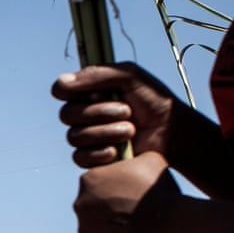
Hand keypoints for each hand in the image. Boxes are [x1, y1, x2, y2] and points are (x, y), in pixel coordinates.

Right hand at [52, 63, 175, 167]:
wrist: (173, 131)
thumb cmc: (154, 100)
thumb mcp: (130, 76)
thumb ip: (98, 74)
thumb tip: (62, 82)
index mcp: (88, 91)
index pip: (60, 90)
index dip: (71, 92)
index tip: (98, 92)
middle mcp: (83, 113)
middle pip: (67, 115)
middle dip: (99, 113)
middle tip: (127, 111)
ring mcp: (86, 137)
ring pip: (74, 137)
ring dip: (105, 132)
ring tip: (131, 130)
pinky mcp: (92, 158)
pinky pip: (79, 157)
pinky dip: (100, 153)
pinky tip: (118, 151)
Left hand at [73, 152, 179, 232]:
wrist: (168, 225)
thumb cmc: (160, 191)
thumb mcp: (149, 160)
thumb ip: (132, 159)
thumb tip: (132, 158)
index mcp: (88, 180)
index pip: (97, 184)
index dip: (114, 189)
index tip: (129, 195)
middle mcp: (80, 205)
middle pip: (93, 207)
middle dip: (109, 210)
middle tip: (132, 214)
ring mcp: (85, 231)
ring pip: (96, 230)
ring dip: (110, 230)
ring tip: (134, 230)